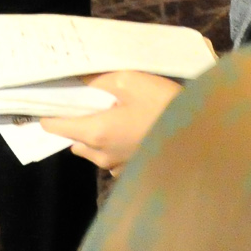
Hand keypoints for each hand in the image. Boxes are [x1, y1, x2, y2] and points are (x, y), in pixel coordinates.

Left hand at [38, 71, 182, 171]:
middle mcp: (102, 156)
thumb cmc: (163, 104)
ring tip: (115, 113)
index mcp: (96, 133)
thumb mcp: (129, 81)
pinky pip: (112, 157)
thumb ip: (97, 81)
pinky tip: (132, 129)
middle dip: (78, 121)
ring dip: (97, 134)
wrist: (200, 132)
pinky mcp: (133, 170)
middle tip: (93, 101)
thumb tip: (77, 80)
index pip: (54, 126)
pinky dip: (115, 143)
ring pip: (93, 150)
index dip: (50, 110)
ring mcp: (118, 167)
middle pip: (74, 139)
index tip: (52, 97)